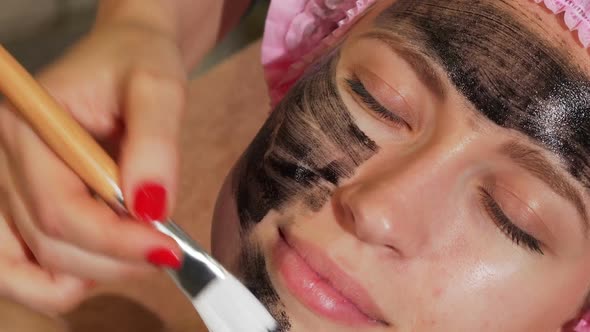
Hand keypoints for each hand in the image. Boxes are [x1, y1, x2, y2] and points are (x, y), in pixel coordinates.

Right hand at [0, 22, 186, 313]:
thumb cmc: (139, 61)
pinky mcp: (25, 200)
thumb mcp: (158, 87)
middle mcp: (5, 161)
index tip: (168, 249)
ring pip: (33, 264)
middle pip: (47, 244)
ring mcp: (10, 185)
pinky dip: (67, 274)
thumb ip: (155, 143)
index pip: (59, 209)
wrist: (127, 56)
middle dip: (114, 260)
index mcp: (28, 128)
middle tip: (167, 251)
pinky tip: (109, 258)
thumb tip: (152, 208)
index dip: (115, 241)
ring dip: (92, 273)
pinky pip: (27, 262)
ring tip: (141, 252)